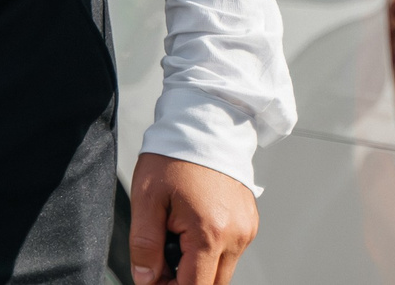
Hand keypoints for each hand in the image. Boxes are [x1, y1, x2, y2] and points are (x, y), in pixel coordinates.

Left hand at [129, 153, 257, 284]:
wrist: (204, 124)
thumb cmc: (175, 156)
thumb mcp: (147, 199)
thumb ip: (144, 246)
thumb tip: (145, 279)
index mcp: (210, 232)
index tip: (153, 280)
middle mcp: (236, 235)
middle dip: (185, 281)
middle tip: (160, 262)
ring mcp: (246, 229)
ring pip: (222, 271)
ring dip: (199, 267)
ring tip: (176, 238)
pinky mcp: (250, 222)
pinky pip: (231, 251)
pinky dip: (211, 251)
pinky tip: (192, 229)